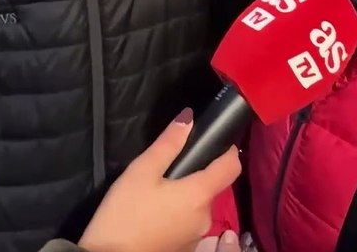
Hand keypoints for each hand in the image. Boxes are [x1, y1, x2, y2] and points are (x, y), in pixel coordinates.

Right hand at [79, 111, 241, 251]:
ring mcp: (196, 237)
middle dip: (195, 176)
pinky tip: (154, 215)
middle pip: (210, 187)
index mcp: (199, 194)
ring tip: (155, 194)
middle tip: (166, 171)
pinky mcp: (185, 250)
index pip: (231, 167)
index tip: (216, 141)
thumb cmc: (125, 214)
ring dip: (184, 198)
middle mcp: (206, 217)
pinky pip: (187, 225)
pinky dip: (177, 216)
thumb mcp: (140, 172)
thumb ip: (167, 144)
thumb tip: (189, 118)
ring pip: (197, 207)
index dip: (228, 151)